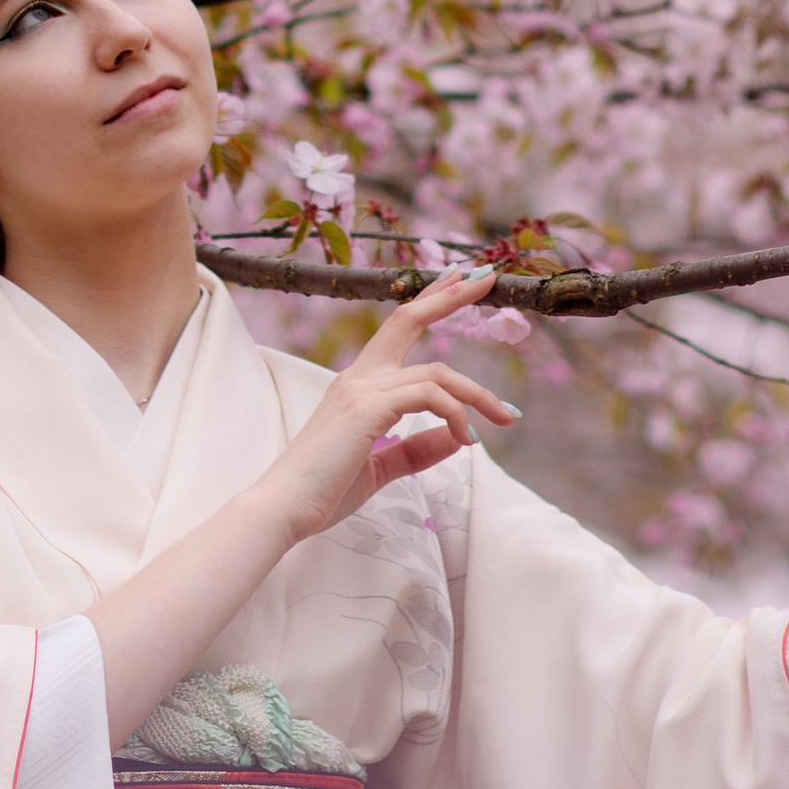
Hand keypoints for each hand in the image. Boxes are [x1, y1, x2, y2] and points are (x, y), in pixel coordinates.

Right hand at [262, 269, 520, 548]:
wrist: (282, 509)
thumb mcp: (379, 467)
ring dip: (478, 393)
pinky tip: (466, 440)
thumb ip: (415, 450)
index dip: (430, 302)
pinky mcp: (367, 410)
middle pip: (408, 318)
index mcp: (358, 384)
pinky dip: (456, 415)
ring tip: (506, 417)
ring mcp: (361, 389)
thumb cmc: (323, 491)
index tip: (458, 281)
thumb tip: (456, 438)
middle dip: (451, 296)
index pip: (398, 329)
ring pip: (436, 372)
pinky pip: (429, 397)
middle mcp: (359, 377)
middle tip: (489, 279)